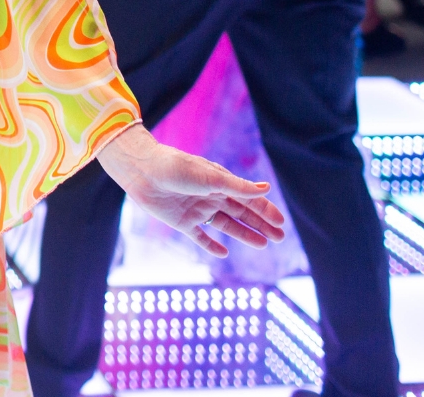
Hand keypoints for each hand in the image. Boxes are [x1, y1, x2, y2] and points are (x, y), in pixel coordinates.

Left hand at [97, 123, 286, 256]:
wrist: (142, 172)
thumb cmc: (176, 168)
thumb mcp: (209, 177)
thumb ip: (237, 187)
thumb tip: (266, 188)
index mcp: (220, 183)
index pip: (248, 199)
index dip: (265, 211)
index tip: (281, 223)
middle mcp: (211, 197)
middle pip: (241, 213)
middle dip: (260, 224)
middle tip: (279, 237)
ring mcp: (197, 210)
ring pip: (226, 225)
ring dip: (244, 234)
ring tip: (262, 244)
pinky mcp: (182, 221)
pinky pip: (200, 237)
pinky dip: (211, 245)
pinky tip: (222, 254)